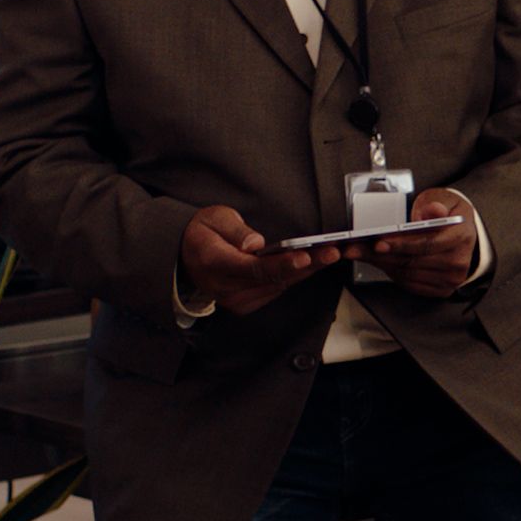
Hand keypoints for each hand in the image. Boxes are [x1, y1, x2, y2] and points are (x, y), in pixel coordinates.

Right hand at [179, 205, 339, 314]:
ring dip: (308, 270)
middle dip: (308, 265)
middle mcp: (226, 288)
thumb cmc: (202, 233)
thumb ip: (235, 230)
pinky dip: (297, 275)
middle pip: (273, 279)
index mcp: (215, 264)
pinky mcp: (247, 302)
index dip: (282, 264)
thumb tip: (255, 243)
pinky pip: (278, 289)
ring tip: (332, 254)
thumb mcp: (214, 218)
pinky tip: (316, 263)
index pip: (253, 268)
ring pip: (280, 286)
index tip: (305, 256)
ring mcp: (237, 299)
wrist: (186, 257)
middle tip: (333, 251)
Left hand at [357, 189, 478, 297]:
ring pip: (406, 273)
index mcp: (461, 237)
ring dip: (379, 264)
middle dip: (378, 255)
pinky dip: (390, 272)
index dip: (400, 244)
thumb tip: (431, 211)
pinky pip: (409, 283)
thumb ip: (436, 203)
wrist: (465, 234)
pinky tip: (377, 261)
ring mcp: (450, 279)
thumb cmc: (450, 215)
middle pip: (411, 261)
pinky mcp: (441, 289)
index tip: (377, 242)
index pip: (426, 244)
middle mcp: (458, 262)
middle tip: (354, 248)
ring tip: (359, 252)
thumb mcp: (446, 199)